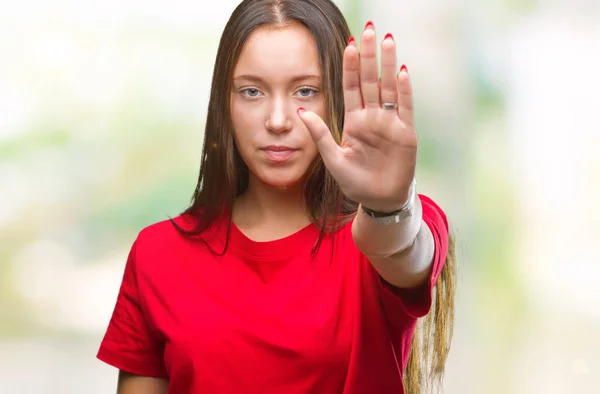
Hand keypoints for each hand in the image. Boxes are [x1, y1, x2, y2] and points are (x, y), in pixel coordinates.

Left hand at [298, 22, 416, 212]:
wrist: (378, 200)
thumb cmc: (355, 182)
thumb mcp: (332, 159)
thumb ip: (319, 135)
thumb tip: (299, 110)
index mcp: (354, 121)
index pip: (351, 87)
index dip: (349, 67)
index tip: (347, 45)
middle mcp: (372, 117)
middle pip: (370, 80)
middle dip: (369, 56)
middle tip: (369, 30)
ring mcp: (390, 123)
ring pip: (389, 87)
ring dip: (388, 64)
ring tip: (387, 40)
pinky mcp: (405, 133)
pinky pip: (405, 107)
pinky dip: (404, 90)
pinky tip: (401, 71)